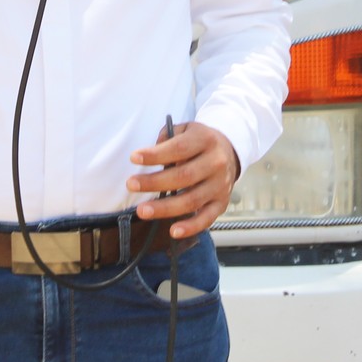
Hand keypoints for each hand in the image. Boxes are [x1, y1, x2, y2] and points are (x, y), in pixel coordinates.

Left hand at [126, 120, 240, 239]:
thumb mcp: (186, 129)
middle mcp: (216, 163)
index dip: (156, 154)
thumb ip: (167, 138)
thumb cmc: (199, 142)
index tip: (134, 158)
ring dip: (165, 208)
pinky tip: (173, 232)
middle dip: (155, 182)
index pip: (179, 148)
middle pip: (184, 176)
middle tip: (131, 185)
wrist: (230, 151)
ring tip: (142, 211)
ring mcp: (220, 185)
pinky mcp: (221, 203)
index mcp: (205, 140)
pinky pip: (207, 218)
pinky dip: (191, 227)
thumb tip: (148, 155)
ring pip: (192, 200)